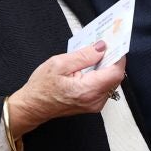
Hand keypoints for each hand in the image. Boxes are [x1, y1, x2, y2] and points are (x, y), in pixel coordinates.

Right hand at [6, 42, 125, 136]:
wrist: (32, 107)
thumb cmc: (41, 88)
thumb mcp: (59, 64)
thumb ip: (83, 56)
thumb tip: (101, 47)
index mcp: (87, 90)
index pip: (116, 72)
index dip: (118, 56)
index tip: (115, 43)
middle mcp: (94, 100)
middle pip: (115, 76)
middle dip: (112, 59)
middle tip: (104, 45)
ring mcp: (95, 104)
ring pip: (111, 81)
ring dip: (106, 67)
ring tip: (96, 54)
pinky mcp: (93, 104)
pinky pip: (104, 87)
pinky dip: (101, 75)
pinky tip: (91, 66)